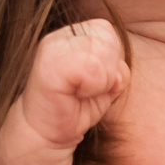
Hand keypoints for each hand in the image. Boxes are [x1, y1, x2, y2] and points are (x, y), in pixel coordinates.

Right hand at [19, 19, 126, 149]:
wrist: (46, 133)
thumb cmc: (77, 107)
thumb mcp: (106, 83)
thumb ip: (117, 68)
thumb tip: (119, 73)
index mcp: (72, 34)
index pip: (107, 31)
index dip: (109, 60)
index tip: (91, 80)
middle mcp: (59, 37)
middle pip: (107, 39)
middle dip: (107, 70)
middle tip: (86, 89)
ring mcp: (52, 49)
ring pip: (102, 54)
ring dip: (100, 81)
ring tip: (81, 93)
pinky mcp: (49, 67)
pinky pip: (93, 68)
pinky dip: (93, 87)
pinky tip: (76, 96)